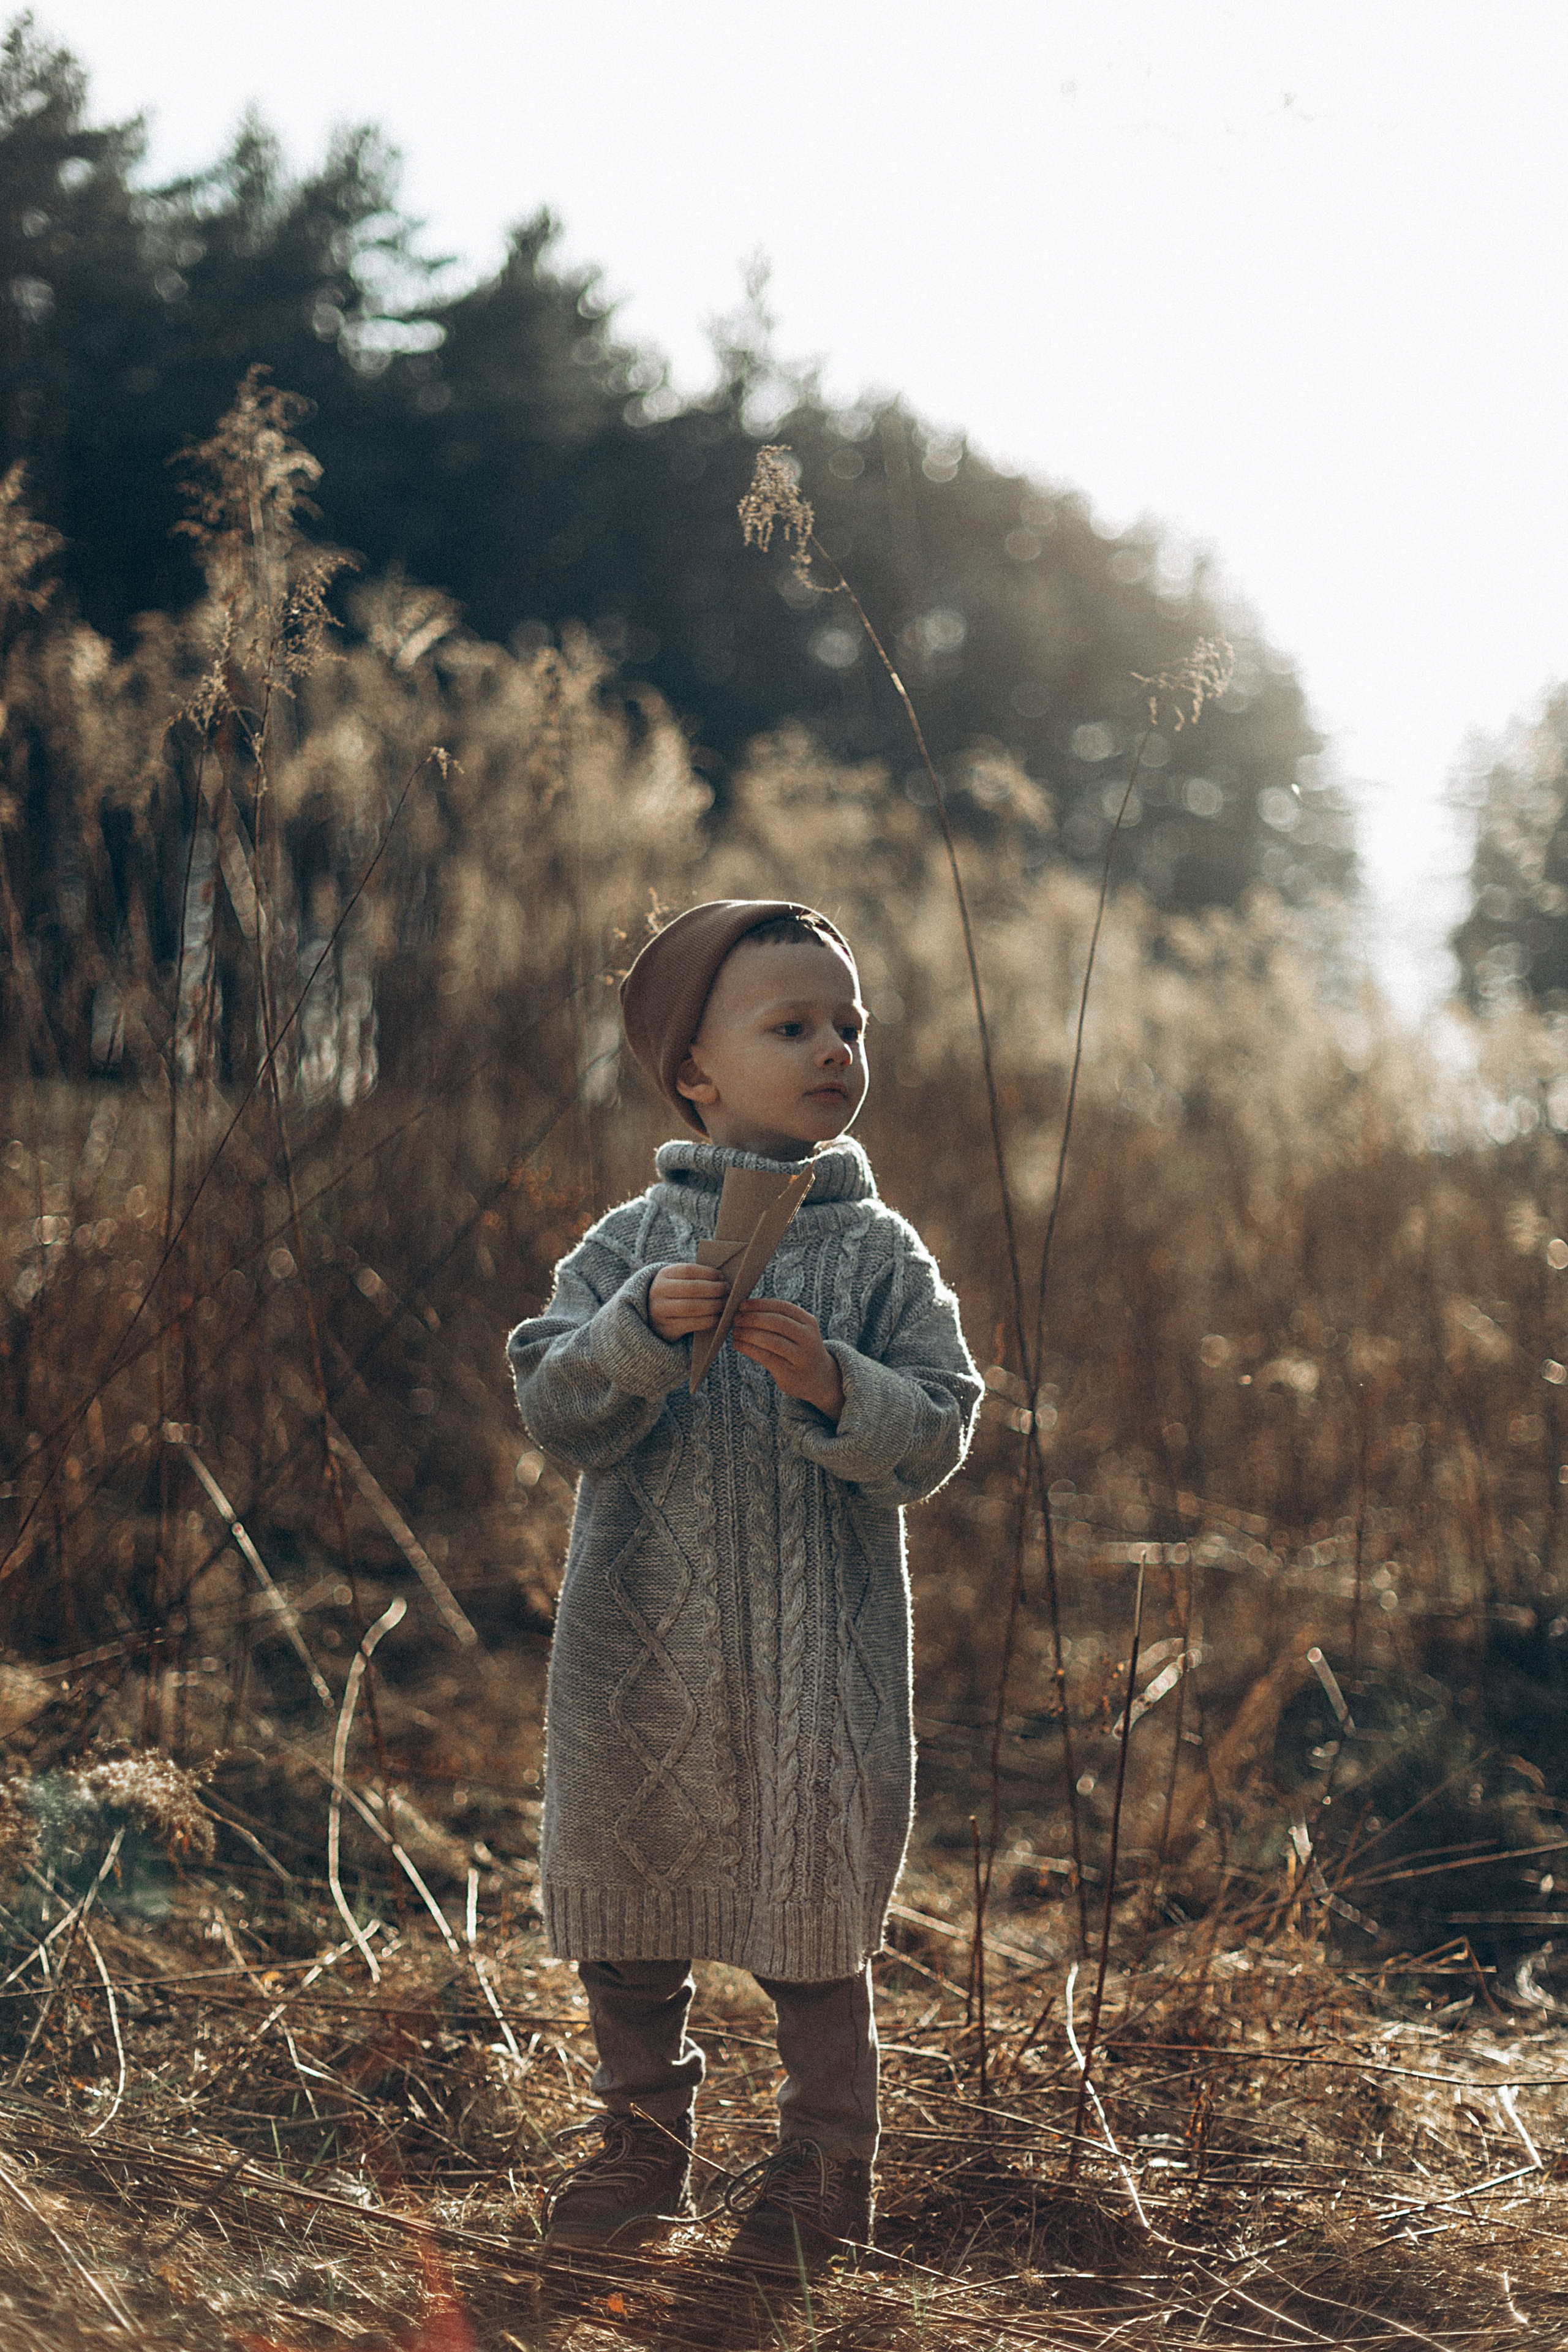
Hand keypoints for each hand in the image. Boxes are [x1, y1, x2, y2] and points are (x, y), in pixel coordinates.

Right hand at [649, 1262, 727, 1340]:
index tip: (721, 1276)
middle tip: (727, 1291)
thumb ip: (696, 1278)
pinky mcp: (667, 1328)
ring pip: (692, 1307)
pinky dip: (709, 1320)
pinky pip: (692, 1324)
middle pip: (692, 1288)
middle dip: (714, 1289)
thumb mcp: (677, 1280)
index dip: (708, 1273)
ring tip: (725, 1304)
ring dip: (713, 1305)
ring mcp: (661, 1311)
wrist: (654, 1315)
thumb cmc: (674, 1294)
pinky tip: (718, 1317)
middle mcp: (659, 1292)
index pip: (689, 1271)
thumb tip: (722, 1279)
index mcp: (663, 1275)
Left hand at [731, 1299, 843, 1420]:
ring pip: (770, 1340)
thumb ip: (780, 1320)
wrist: (820, 1379)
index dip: (760, 1304)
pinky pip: (765, 1356)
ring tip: (735, 1332)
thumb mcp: (799, 1331)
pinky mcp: (789, 1372)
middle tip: (735, 1319)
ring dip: (748, 1334)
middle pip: (777, 1322)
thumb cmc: (800, 1349)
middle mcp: (807, 1337)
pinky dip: (748, 1349)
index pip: (782, 1307)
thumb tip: (746, 1309)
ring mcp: (800, 1356)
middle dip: (752, 1318)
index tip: (742, 1305)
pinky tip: (737, 1344)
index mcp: (808, 1322)